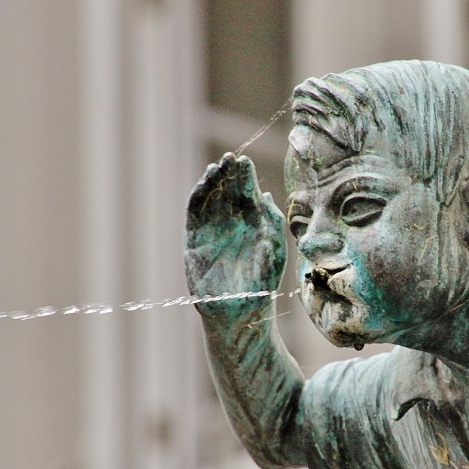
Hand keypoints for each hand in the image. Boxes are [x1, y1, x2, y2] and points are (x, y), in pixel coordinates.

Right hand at [184, 153, 285, 318]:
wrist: (241, 310)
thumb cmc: (263, 282)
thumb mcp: (274, 248)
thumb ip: (271, 221)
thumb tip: (265, 195)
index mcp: (251, 223)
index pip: (245, 192)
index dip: (243, 176)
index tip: (243, 160)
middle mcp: (230, 223)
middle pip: (226, 191)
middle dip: (227, 174)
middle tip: (229, 158)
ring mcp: (211, 231)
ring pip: (209, 199)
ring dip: (211, 182)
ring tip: (216, 168)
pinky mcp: (194, 241)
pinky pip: (194, 215)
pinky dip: (197, 199)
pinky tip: (203, 186)